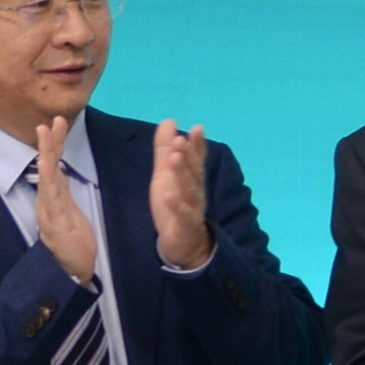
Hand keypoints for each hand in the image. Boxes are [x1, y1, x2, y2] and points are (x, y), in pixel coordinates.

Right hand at [30, 118, 98, 284]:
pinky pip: (51, 198)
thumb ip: (63, 193)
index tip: (57, 123)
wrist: (71, 271)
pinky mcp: (54, 222)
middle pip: (49, 166)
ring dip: (47, 154)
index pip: (56, 165)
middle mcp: (48, 201)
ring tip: (45, 132)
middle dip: (50, 143)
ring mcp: (49, 211)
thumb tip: (60, 171)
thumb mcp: (72, 212)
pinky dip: (48, 180)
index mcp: (56, 197)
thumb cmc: (74, 243)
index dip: (55, 144)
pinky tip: (47, 165)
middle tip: (51, 120)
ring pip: (48, 177)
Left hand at [150, 121, 213, 272]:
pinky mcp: (184, 225)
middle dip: (189, 156)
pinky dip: (175, 205)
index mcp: (192, 179)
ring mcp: (192, 208)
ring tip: (175, 159)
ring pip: (189, 190)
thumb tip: (170, 121)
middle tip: (181, 140)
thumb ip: (166, 149)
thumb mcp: (165, 174)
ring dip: (183, 174)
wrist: (184, 243)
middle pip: (194, 172)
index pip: (197, 159)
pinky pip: (182, 214)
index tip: (197, 129)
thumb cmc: (174, 206)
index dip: (198, 145)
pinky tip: (167, 195)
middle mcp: (196, 192)